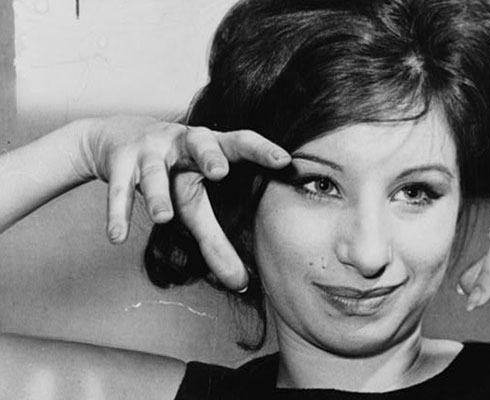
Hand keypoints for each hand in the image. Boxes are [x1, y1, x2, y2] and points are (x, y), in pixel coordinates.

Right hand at [80, 116, 289, 290]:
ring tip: (163, 217)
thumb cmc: (172, 170)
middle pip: (199, 143)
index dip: (262, 150)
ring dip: (158, 194)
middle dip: (210, 156)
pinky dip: (117, 213)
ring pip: (155, 172)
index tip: (284, 160)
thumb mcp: (196, 194)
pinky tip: (117, 237)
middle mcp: (183, 142)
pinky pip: (118, 189)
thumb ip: (217, 237)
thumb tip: (241, 284)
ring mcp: (150, 150)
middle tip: (219, 171)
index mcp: (211, 145)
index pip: (241, 143)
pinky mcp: (119, 162)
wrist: (114, 140)